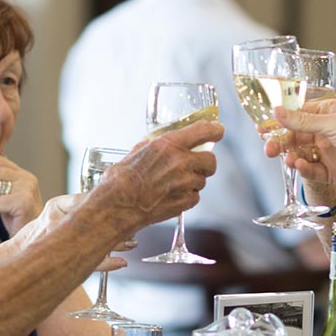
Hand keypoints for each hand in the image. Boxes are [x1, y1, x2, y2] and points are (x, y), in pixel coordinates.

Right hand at [25, 193, 135, 271]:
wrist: (19, 255)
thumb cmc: (41, 234)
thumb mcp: (56, 212)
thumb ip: (77, 206)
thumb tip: (111, 202)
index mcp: (56, 206)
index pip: (87, 199)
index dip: (110, 201)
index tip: (128, 202)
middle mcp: (56, 220)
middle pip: (93, 218)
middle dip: (117, 222)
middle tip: (135, 224)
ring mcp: (57, 240)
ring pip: (93, 239)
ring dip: (116, 242)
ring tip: (131, 243)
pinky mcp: (60, 260)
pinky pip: (88, 262)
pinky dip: (107, 263)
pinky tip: (120, 262)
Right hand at [103, 120, 222, 225]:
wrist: (118, 206)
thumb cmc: (122, 178)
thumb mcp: (138, 151)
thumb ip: (157, 144)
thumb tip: (165, 141)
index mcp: (169, 145)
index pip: (203, 131)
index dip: (214, 130)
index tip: (218, 130)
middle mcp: (181, 162)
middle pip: (210, 160)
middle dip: (205, 161)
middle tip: (196, 164)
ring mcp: (185, 184)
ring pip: (202, 180)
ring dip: (193, 180)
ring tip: (173, 184)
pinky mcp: (185, 202)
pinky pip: (195, 196)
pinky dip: (187, 196)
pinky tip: (171, 195)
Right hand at [265, 96, 335, 191]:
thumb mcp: (332, 124)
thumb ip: (302, 121)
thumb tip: (278, 112)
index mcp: (329, 113)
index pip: (298, 115)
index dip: (280, 122)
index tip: (262, 128)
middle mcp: (327, 131)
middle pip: (296, 136)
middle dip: (281, 142)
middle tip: (269, 149)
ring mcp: (329, 152)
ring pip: (301, 153)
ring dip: (291, 156)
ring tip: (286, 160)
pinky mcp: (332, 171)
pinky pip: (311, 169)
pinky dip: (304, 168)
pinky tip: (300, 166)